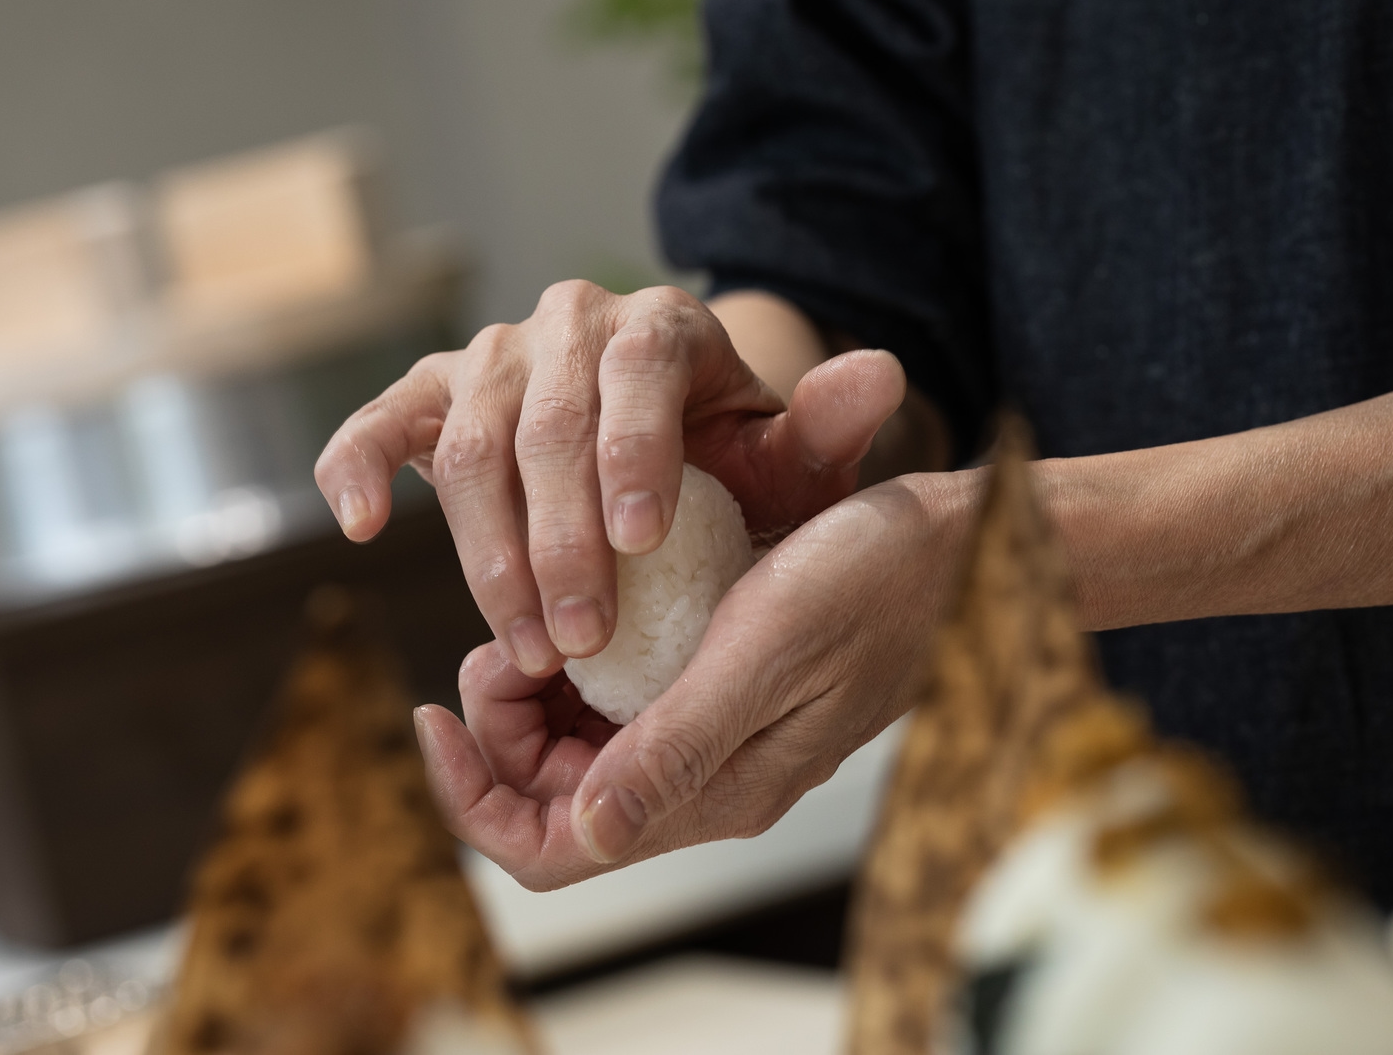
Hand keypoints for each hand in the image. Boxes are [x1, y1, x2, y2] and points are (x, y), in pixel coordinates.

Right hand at [314, 280, 904, 675]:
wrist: (669, 435)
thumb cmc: (731, 463)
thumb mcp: (789, 457)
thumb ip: (824, 429)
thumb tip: (877, 373)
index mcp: (658, 325)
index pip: (636, 370)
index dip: (630, 451)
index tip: (637, 543)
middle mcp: (567, 324)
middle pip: (543, 422)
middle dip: (556, 540)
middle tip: (578, 639)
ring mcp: (492, 356)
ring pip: (466, 441)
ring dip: (484, 550)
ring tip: (520, 644)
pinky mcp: (435, 394)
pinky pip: (383, 422)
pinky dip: (357, 464)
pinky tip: (359, 527)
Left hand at [412, 472, 975, 889]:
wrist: (960, 544)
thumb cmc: (876, 582)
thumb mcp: (766, 649)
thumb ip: (677, 745)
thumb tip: (586, 834)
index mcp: (711, 792)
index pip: (551, 849)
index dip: (471, 797)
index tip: (432, 708)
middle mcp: (704, 778)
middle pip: (550, 800)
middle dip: (498, 732)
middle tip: (504, 642)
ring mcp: (712, 736)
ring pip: (579, 749)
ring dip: (535, 695)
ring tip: (537, 621)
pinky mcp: (720, 689)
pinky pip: (620, 702)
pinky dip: (579, 663)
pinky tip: (583, 606)